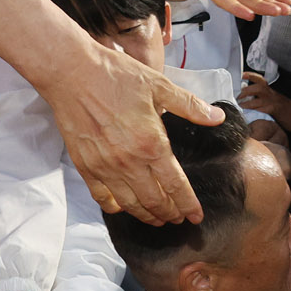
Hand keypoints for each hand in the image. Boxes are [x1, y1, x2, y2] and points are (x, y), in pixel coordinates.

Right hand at [52, 42, 224, 222]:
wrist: (72, 72)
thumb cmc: (115, 76)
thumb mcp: (159, 85)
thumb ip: (189, 106)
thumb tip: (217, 117)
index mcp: (152, 143)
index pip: (176, 186)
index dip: (188, 205)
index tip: (196, 216)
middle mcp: (129, 162)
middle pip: (154, 201)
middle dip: (170, 213)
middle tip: (178, 218)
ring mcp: (105, 167)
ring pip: (130, 204)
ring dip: (146, 215)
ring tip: (157, 218)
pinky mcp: (85, 166)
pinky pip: (102, 197)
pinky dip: (116, 207)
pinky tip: (124, 206)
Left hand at [239, 70, 290, 133]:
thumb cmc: (288, 110)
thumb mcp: (276, 101)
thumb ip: (264, 100)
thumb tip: (249, 100)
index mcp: (272, 92)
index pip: (261, 80)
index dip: (251, 76)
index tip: (243, 75)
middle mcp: (273, 95)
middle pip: (258, 87)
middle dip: (246, 91)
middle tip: (238, 97)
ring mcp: (274, 103)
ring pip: (258, 99)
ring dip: (247, 103)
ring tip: (240, 106)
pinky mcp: (275, 112)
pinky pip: (263, 110)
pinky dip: (254, 111)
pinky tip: (249, 114)